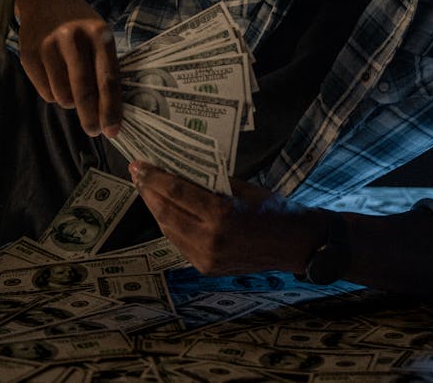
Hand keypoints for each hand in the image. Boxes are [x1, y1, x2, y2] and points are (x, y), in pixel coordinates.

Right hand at [17, 0, 121, 137]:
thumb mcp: (99, 36)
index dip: (111, 108)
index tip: (113, 131)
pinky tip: (57, 80)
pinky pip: (46, 92)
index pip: (108, 79)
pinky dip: (54, 95)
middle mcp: (74, 38)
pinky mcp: (29, 55)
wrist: (46, 0)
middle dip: (90, 117)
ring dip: (70, 103)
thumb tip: (110, 111)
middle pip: (84, 91)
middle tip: (93, 130)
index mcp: (99, 34)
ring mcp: (49, 46)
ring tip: (72, 91)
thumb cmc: (81, 25)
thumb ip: (105, 67)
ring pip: (63, 96)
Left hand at [128, 162, 317, 275]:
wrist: (296, 245)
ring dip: (155, 209)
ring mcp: (207, 258)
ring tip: (146, 190)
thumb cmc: (274, 209)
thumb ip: (212, 182)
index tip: (139, 164)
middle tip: (137, 173)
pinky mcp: (207, 268)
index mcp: (221, 214)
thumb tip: (182, 170)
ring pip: (169, 230)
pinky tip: (166, 210)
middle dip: (148, 192)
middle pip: (166, 212)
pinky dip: (170, 224)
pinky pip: (180, 243)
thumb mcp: (244, 188)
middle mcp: (210, 239)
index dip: (154, 177)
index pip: (176, 192)